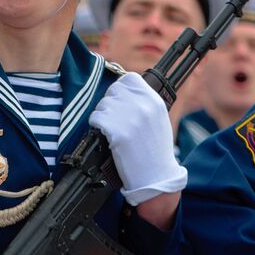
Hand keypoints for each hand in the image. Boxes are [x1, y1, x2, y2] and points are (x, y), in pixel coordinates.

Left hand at [89, 72, 187, 205]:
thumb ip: (143, 103)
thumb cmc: (154, 150)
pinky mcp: (118, 132)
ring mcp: (130, 118)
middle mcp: (143, 106)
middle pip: (113, 90)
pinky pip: (96, 118)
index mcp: (155, 101)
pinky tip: (105, 135)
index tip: (119, 100)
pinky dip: (96, 126)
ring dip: (102, 116)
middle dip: (109, 103)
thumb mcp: (158, 119)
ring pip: (102, 104)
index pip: (129, 79)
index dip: (120, 88)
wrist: (155, 176)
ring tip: (111, 129)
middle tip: (113, 118)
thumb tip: (123, 91)